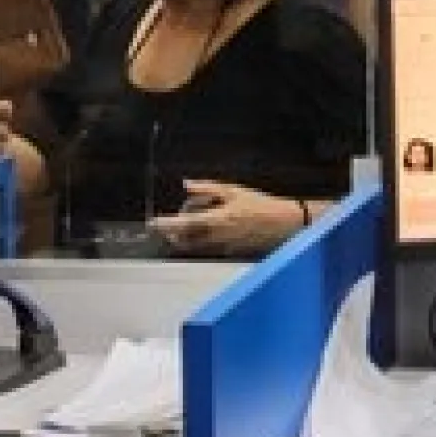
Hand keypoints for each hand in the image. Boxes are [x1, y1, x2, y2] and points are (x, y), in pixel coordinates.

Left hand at [148, 180, 302, 256]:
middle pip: (183, 239)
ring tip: (194, 221)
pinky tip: (210, 227)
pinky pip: (205, 247)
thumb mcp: (234, 191)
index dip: (165, 225)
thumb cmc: (260, 205)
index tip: (153, 223)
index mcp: (216, 220)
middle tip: (174, 220)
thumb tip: (187, 184)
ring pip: (192, 245)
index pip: (183, 224)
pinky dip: (199, 239)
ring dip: (185, 236)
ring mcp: (220, 247)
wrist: (282, 224)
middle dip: (174, 231)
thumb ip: (208, 188)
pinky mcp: (226, 252)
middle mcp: (214, 237)